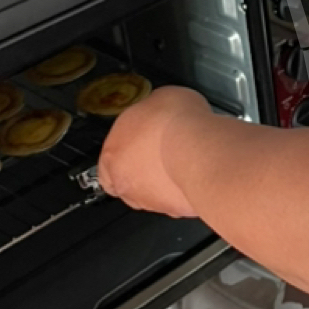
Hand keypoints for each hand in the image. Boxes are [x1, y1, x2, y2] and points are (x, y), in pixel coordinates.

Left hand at [97, 86, 210, 216]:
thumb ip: (151, 113)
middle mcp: (126, 181)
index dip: (125, 153)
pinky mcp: (173, 210)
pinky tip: (195, 174)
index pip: (108, 162)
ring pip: (151, 194)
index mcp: (113, 152)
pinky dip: (183, 190)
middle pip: (128, 181)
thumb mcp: (159, 98)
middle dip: (143, 170)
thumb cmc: (177, 125)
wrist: (200, 150)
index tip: (139, 144)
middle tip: (161, 154)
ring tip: (182, 163)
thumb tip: (158, 111)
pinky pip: (176, 201)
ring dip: (162, 182)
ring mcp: (149, 200)